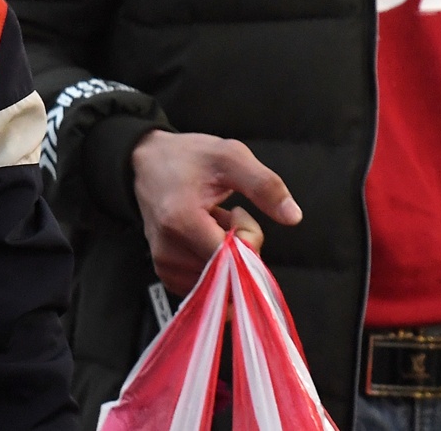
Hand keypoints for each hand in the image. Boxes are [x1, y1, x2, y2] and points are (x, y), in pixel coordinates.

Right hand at [129, 129, 301, 292]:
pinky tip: (204, 237)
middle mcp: (168, 250)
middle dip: (240, 247)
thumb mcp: (230, 156)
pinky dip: (214, 264)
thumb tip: (293, 217)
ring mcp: (165, 266)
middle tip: (226, 215)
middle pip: (229, 272)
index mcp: (182, 221)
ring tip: (212, 223)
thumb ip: (264, 185)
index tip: (239, 212)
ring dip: (227, 255)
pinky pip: (208, 284)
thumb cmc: (188, 158)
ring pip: (221, 280)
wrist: (147, 163)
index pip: (233, 258)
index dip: (248, 239)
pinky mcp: (166, 274)